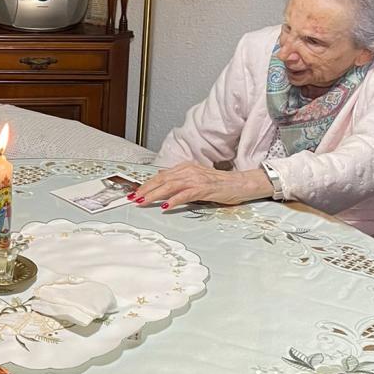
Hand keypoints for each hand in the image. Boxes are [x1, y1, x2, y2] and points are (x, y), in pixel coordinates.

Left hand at [132, 164, 272, 209]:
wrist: (241, 184)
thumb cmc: (219, 185)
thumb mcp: (196, 179)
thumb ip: (179, 181)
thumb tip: (161, 182)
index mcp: (185, 167)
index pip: (161, 176)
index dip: (146, 184)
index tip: (135, 193)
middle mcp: (189, 170)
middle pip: (162, 179)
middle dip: (145, 189)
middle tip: (132, 198)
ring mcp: (197, 179)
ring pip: (170, 186)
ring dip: (154, 194)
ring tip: (143, 202)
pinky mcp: (204, 189)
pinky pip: (185, 194)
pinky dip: (173, 200)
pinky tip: (164, 206)